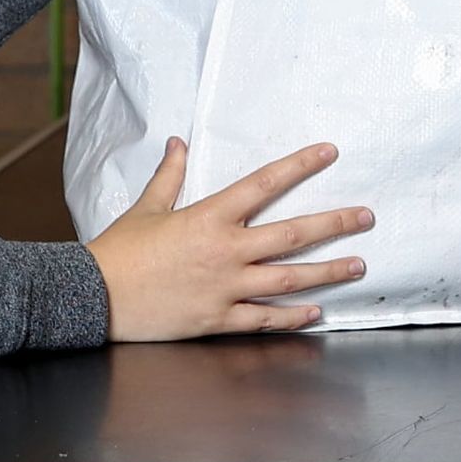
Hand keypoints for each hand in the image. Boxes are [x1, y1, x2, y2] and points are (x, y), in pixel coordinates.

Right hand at [86, 138, 370, 338]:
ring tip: (358, 265)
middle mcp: (226, 250)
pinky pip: (265, 318)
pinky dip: (293, 316)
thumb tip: (178, 143)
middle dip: (335, 223)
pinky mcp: (219, 318)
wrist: (94, 296)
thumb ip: (170, 176)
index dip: (300, 165)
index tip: (329, 153)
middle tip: (366, 217)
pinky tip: (317, 312)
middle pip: (293, 234)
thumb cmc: (119, 251)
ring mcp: (226, 287)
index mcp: (209, 216)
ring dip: (328, 272)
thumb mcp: (146, 208)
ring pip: (290, 279)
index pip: (265, 183)